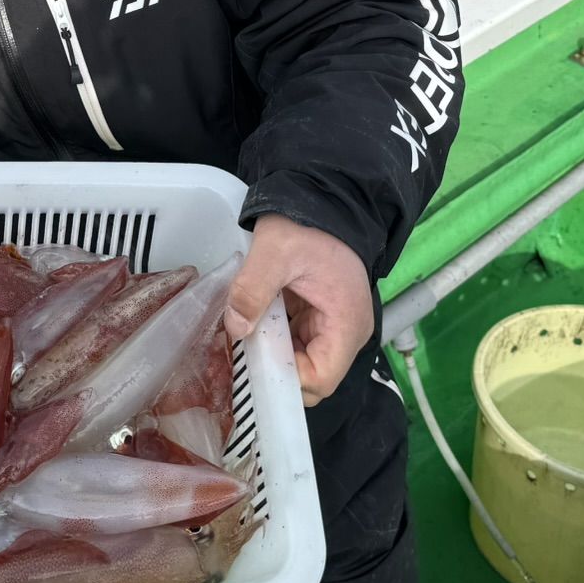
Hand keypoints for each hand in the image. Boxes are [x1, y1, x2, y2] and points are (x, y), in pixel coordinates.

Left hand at [225, 215, 373, 406]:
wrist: (322, 202)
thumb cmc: (308, 225)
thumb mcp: (275, 251)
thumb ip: (253, 289)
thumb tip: (236, 328)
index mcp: (346, 324)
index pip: (321, 380)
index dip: (286, 378)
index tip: (254, 357)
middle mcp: (346, 335)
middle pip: (309, 378)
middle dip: (273, 367)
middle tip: (244, 345)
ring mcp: (332, 329)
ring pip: (298, 364)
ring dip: (270, 353)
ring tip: (247, 329)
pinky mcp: (318, 321)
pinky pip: (293, 344)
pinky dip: (272, 338)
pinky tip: (255, 320)